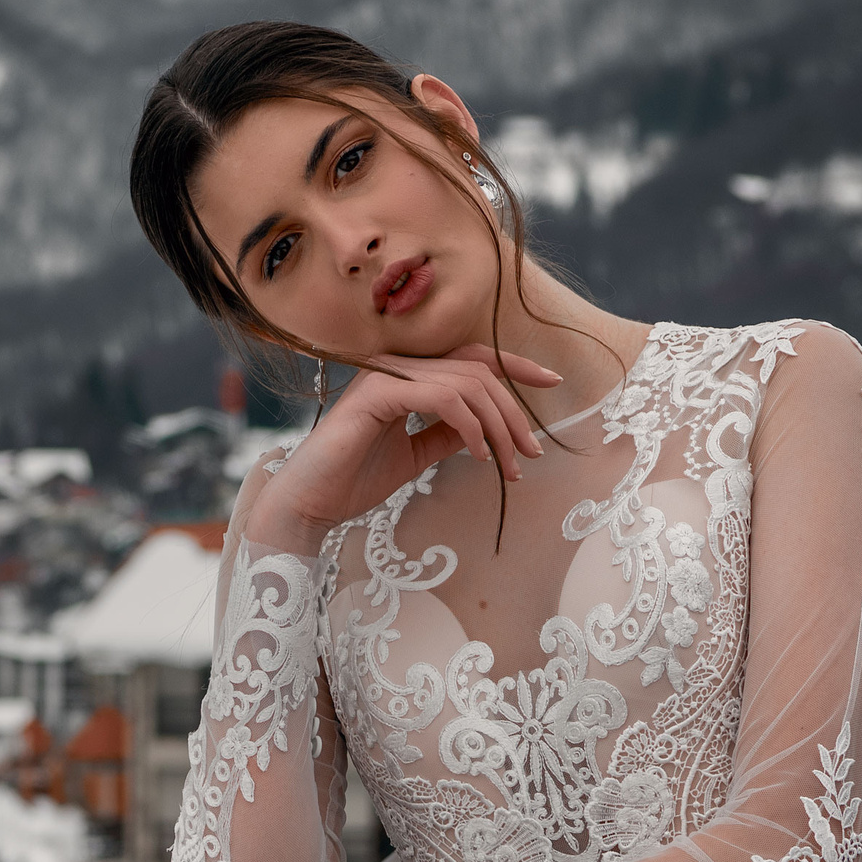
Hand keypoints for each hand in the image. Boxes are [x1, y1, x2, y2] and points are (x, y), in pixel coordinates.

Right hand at [245, 343, 559, 547]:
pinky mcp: (376, 395)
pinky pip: (441, 398)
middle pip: (478, 370)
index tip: (552, 382)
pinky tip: (477, 455)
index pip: (471, 358)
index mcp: (406, 377)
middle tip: (531, 453)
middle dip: (514, 412)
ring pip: (466, 383)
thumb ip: (448, 435)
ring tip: (509, 464)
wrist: (309, 504)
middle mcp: (396, 367)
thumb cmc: (353, 481)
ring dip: (498, 426)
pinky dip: (470, 426)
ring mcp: (385, 377)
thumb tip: (487, 428)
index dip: (514, 365)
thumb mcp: (416, 456)